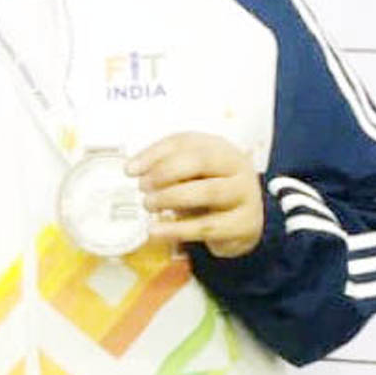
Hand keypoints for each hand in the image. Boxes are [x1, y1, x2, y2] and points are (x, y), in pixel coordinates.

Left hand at [126, 132, 263, 258]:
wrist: (243, 221)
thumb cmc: (208, 188)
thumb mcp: (188, 172)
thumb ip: (162, 164)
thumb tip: (131, 168)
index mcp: (219, 147)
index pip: (184, 143)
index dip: (154, 155)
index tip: (130, 170)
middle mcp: (237, 166)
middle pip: (200, 161)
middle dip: (165, 173)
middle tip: (142, 187)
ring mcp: (245, 194)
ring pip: (207, 192)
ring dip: (171, 198)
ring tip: (148, 205)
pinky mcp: (244, 224)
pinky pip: (208, 226)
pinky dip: (178, 229)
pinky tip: (156, 231)